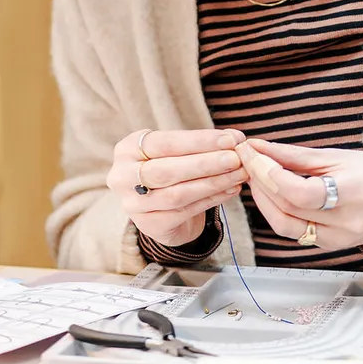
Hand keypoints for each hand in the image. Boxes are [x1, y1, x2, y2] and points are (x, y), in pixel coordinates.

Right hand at [107, 129, 245, 246]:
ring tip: (240, 174)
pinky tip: (231, 190)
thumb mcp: (176, 151)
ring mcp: (133, 205)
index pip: (165, 143)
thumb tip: (235, 138)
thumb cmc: (169, 167)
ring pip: (178, 194)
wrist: (158, 206)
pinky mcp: (149, 225)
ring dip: (214, 183)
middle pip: (168, 170)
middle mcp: (122, 177)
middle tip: (237, 158)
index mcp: (127, 149)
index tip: (231, 139)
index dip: (199, 141)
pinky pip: (186, 212)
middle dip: (207, 163)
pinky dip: (212, 199)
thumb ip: (202, 144)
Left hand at [235, 139, 362, 249]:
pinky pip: (294, 232)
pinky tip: (271, 194)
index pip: (302, 193)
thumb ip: (293, 155)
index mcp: (353, 193)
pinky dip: (276, 212)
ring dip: (262, 200)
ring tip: (255, 177)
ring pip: (285, 226)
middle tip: (247, 160)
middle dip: (261, 182)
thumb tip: (258, 148)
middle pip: (289, 208)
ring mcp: (338, 240)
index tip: (253, 154)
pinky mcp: (329, 246)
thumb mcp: (334, 156)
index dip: (271, 174)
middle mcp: (346, 223)